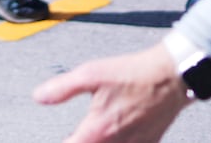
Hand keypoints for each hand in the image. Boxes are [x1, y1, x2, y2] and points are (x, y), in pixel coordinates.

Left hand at [33, 43, 188, 142]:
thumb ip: (62, 88)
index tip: (61, 136)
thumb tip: (39, 96)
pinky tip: (113, 135)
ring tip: (92, 133)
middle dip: (78, 142)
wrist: (171, 75)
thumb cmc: (134, 73)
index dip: (63, 142)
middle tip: (73, 134)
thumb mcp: (91, 74)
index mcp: (99, 130)